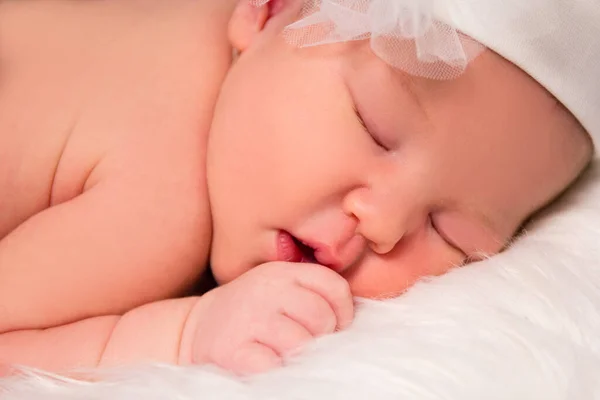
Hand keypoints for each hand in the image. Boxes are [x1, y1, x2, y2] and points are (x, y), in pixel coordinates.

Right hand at [182, 262, 353, 374]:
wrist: (196, 327)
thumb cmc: (251, 313)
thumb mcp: (278, 289)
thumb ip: (310, 293)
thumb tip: (349, 321)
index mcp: (282, 272)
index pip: (334, 286)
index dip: (343, 312)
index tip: (334, 327)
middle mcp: (265, 289)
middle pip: (321, 317)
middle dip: (322, 337)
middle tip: (307, 343)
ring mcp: (248, 318)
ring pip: (300, 342)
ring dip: (299, 355)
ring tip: (284, 352)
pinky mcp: (232, 349)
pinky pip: (272, 364)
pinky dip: (275, 369)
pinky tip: (266, 361)